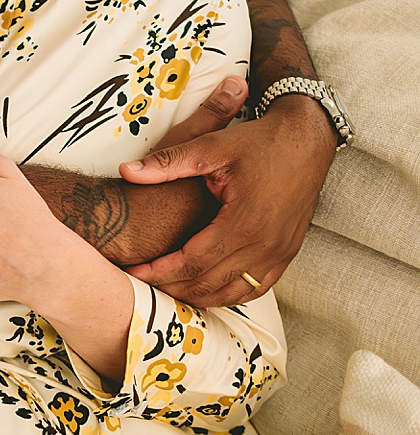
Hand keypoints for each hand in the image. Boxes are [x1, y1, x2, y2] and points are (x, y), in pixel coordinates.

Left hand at [122, 90, 334, 306]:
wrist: (308, 139)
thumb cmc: (259, 142)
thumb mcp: (210, 147)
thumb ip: (167, 162)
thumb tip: (126, 171)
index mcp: (245, 222)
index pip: (193, 262)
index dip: (160, 271)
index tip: (133, 271)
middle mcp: (266, 245)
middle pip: (210, 284)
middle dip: (172, 287)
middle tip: (141, 283)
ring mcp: (281, 253)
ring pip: (233, 293)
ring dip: (198, 296)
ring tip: (166, 288)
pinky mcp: (288, 253)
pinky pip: (255, 288)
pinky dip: (227, 294)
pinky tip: (204, 288)